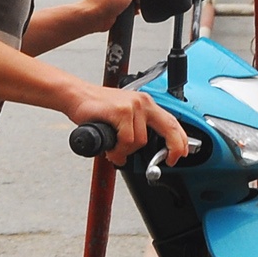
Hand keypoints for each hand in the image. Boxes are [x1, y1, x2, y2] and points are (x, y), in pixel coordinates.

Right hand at [65, 82, 189, 166]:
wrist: (76, 96)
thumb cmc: (97, 108)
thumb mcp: (124, 115)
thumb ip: (138, 129)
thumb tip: (145, 151)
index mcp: (146, 103)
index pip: (172, 122)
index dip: (181, 140)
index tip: (181, 153)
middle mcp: (142, 102)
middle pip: (169, 128)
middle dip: (173, 147)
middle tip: (169, 160)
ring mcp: (132, 106)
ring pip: (140, 141)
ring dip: (126, 151)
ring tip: (115, 149)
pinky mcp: (120, 111)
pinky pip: (125, 140)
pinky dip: (118, 150)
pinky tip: (111, 148)